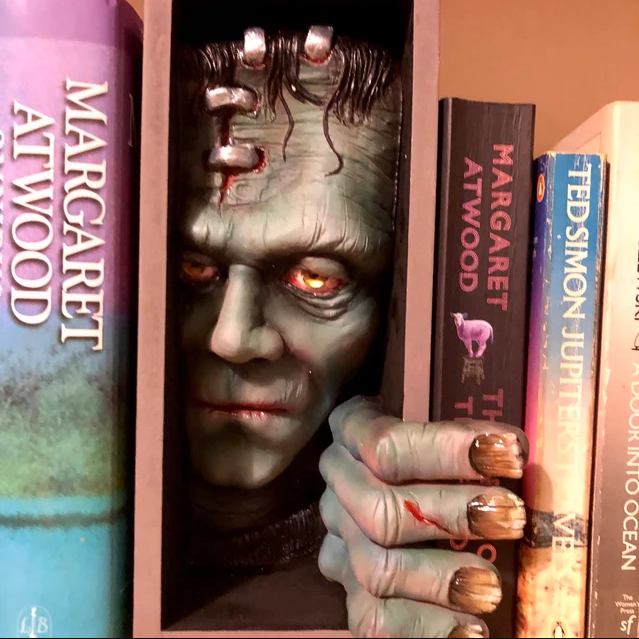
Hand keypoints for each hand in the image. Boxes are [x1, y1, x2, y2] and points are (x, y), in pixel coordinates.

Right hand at [318, 395, 528, 638]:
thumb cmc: (431, 452)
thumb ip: (465, 439)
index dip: (447, 449)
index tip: (511, 453)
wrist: (400, 490)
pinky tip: (470, 628)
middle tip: (512, 517)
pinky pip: (374, 618)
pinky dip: (427, 626)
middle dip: (450, 514)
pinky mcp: (348, 590)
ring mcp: (339, 538)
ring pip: (375, 567)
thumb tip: (515, 451)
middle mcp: (337, 484)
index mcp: (351, 431)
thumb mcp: (438, 432)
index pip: (384, 442)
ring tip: (491, 586)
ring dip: (439, 579)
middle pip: (379, 507)